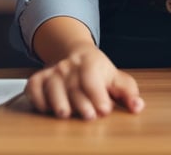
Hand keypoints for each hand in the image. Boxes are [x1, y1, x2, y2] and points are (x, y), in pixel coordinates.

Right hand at [24, 44, 143, 119]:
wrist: (75, 54)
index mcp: (90, 63)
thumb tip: (137, 106)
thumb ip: (128, 92)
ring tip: (65, 113)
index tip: (104, 109)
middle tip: (89, 116)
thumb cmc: (97, 71)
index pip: (92, 78)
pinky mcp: (38, 79)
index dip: (98, 94)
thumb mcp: (115, 77)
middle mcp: (69, 66)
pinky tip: (46, 108)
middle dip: (80, 102)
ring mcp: (53, 73)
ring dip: (57, 100)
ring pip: (52, 86)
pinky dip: (37, 98)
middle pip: (73, 86)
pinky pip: (33, 88)